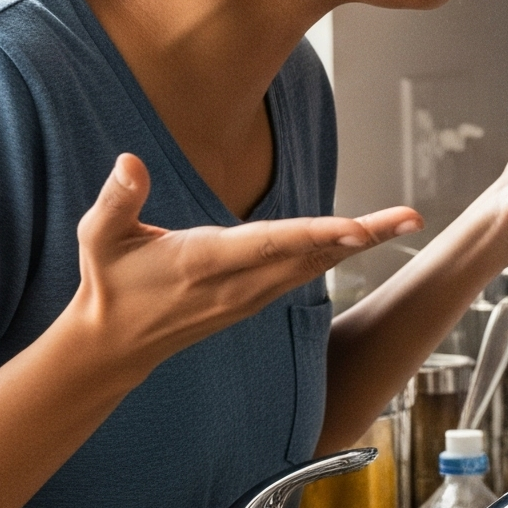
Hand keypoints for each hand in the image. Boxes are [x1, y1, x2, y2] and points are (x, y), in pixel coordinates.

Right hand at [65, 153, 418, 374]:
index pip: (268, 244)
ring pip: (314, 267)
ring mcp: (249, 296)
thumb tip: (130, 162)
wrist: (115, 345)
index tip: (357, 227)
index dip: (315, 235)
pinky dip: (336, 254)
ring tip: (402, 222)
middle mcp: (237, 283)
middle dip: (362, 236)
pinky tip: (363, 237)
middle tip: (409, 218)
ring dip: (358, 243)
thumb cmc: (108, 283)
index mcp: (203, 263)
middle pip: (310, 257)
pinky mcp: (254, 300)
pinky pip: (304, 274)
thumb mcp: (98, 238)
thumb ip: (117, 199)